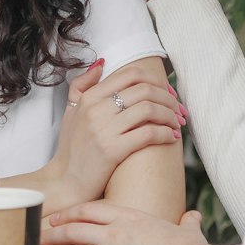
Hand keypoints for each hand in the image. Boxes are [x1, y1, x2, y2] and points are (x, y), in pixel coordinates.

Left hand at [39, 203, 210, 244]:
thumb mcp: (185, 230)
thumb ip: (185, 222)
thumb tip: (193, 217)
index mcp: (126, 216)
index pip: (87, 210)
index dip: (68, 214)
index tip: (55, 218)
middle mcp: (112, 233)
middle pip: (72, 230)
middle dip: (50, 234)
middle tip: (36, 237)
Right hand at [44, 59, 185, 208]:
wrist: (66, 181)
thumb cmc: (72, 147)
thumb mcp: (71, 111)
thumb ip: (82, 85)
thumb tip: (101, 63)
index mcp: (89, 97)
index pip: (130, 75)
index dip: (155, 80)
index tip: (167, 93)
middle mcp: (95, 110)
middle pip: (144, 90)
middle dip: (169, 98)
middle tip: (178, 109)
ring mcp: (103, 130)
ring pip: (150, 109)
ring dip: (170, 115)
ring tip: (177, 123)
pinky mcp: (112, 150)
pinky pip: (148, 133)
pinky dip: (166, 133)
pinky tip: (171, 138)